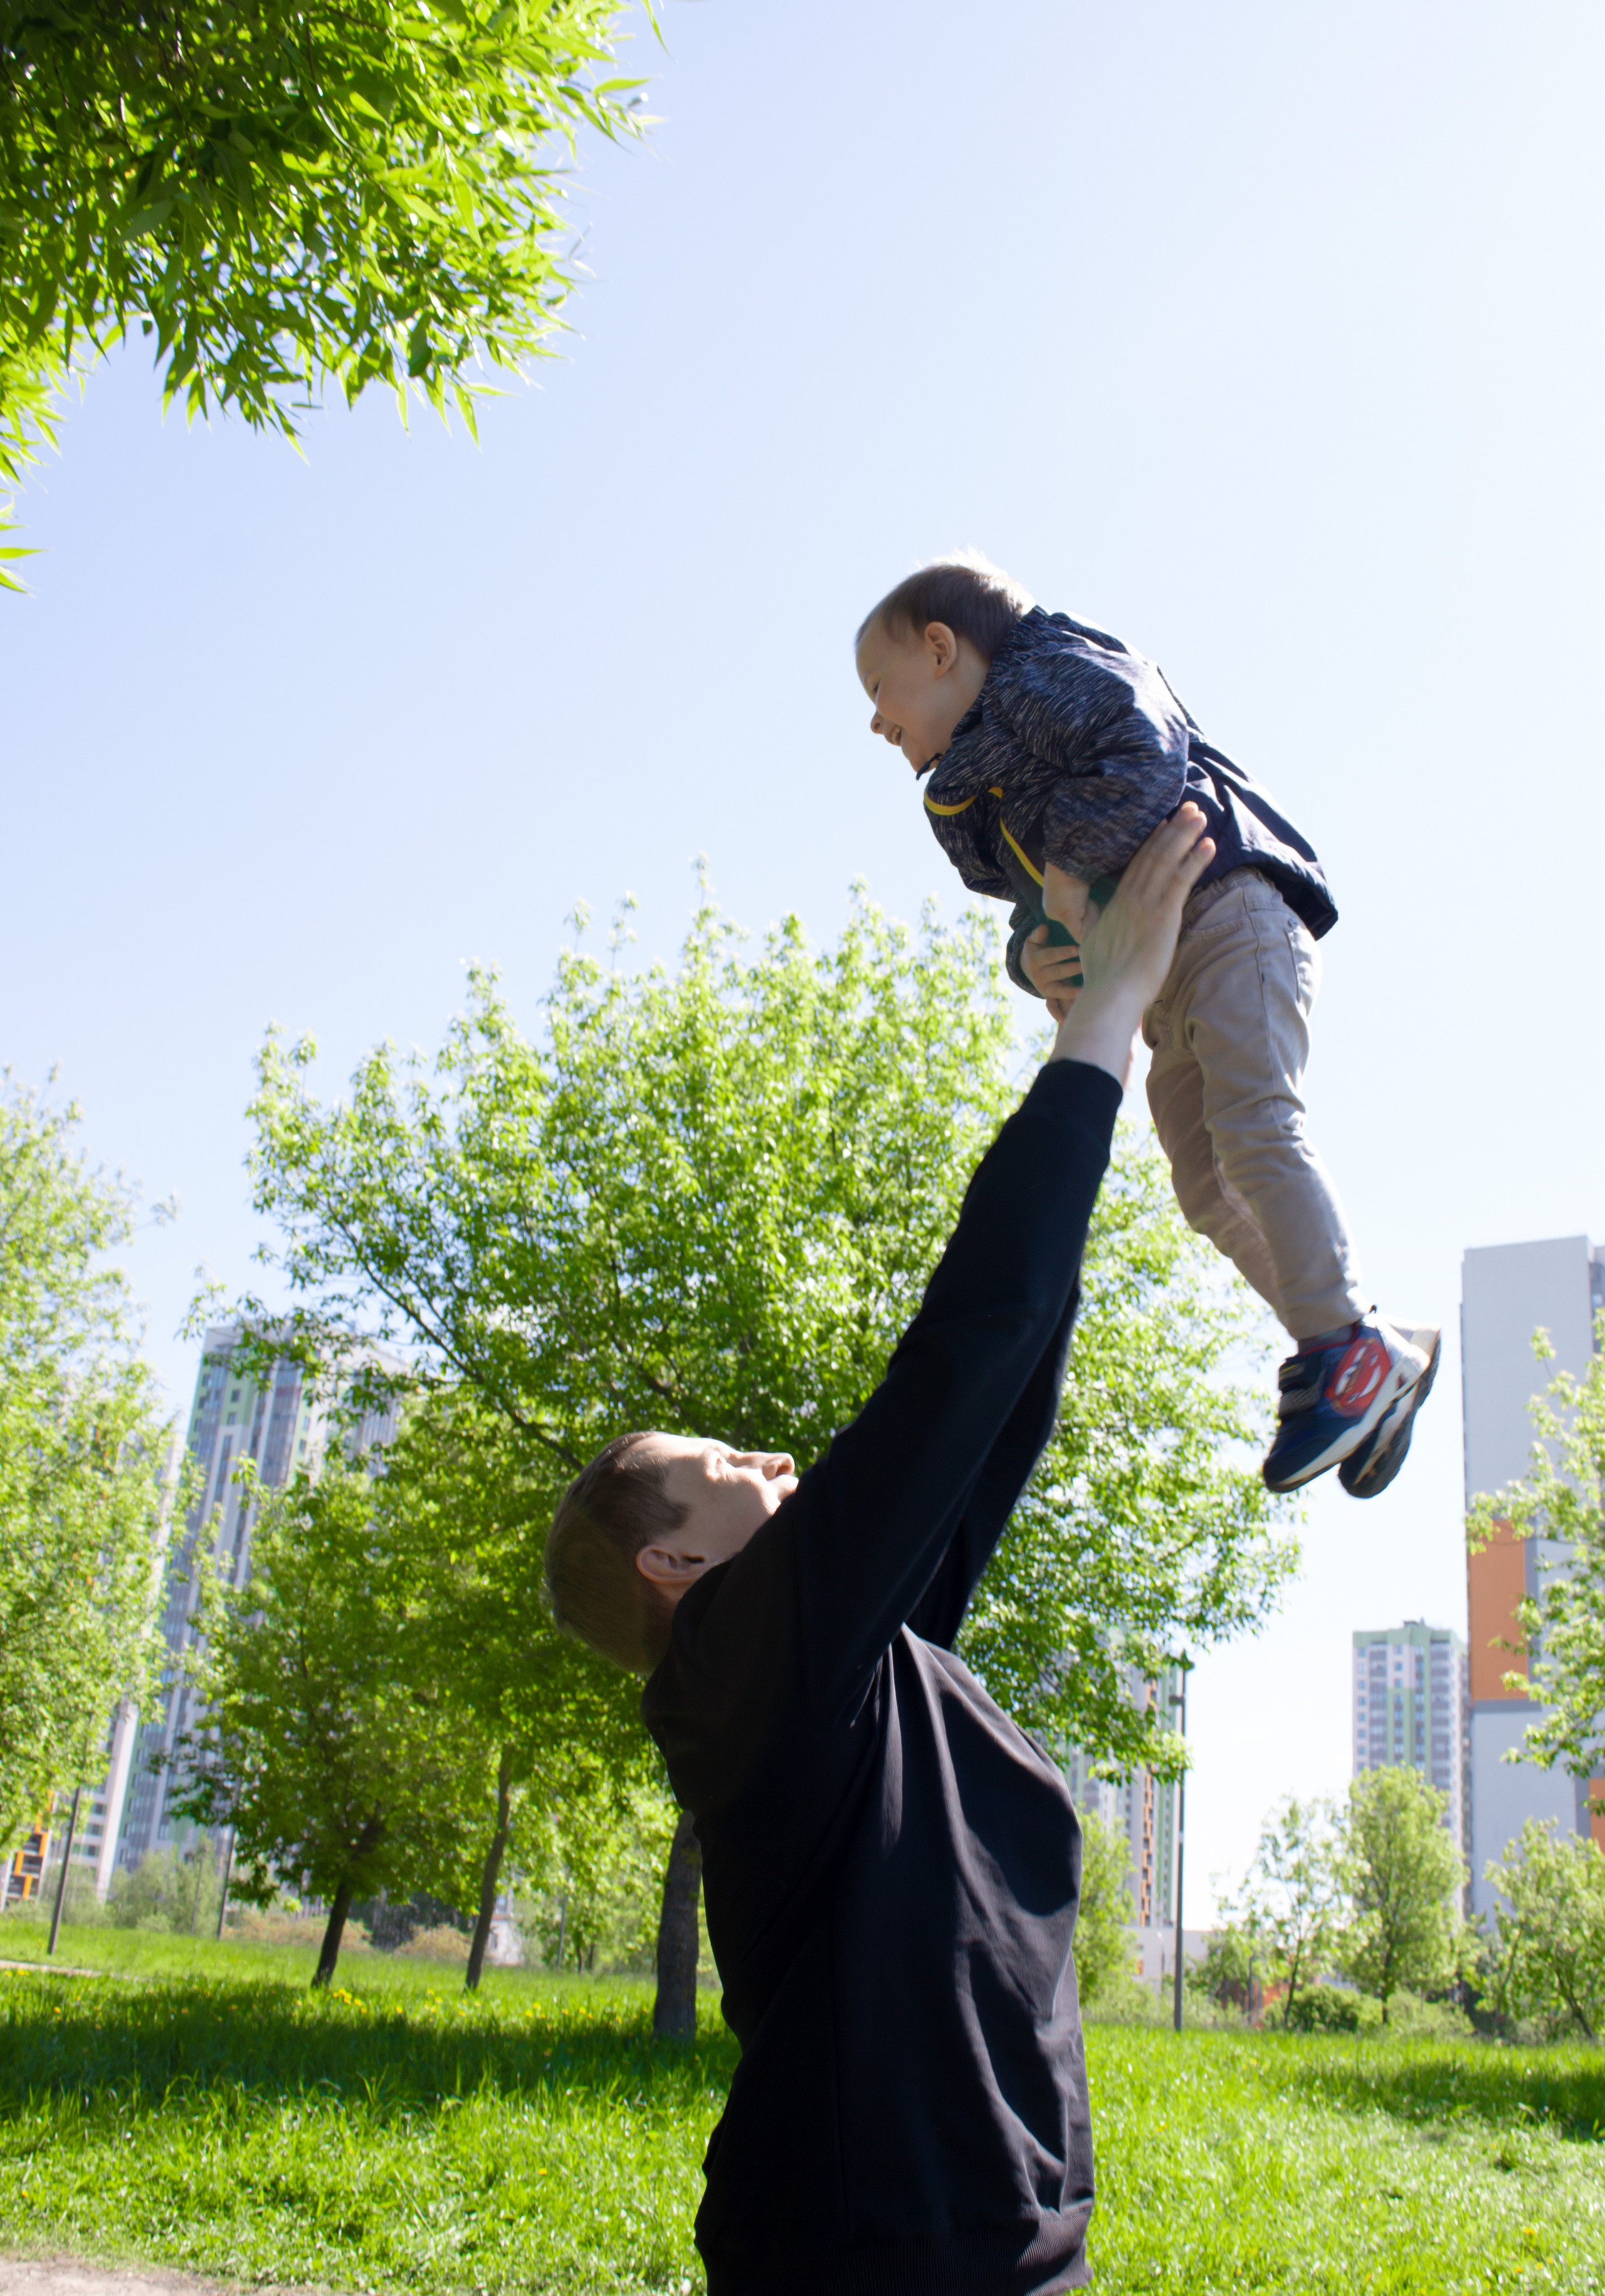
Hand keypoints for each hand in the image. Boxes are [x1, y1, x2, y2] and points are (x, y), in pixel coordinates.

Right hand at [1021, 922, 1083, 1021]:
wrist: (1027, 966)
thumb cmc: (1038, 948)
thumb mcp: (1034, 940)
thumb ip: (1038, 934)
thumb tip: (1044, 927)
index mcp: (1036, 959)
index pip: (1051, 955)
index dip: (1064, 952)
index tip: (1077, 949)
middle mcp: (1039, 975)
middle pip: (1056, 972)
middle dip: (1070, 969)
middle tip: (1085, 966)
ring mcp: (1044, 987)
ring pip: (1056, 990)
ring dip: (1069, 991)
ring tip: (1082, 991)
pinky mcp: (1048, 996)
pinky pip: (1052, 1006)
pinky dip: (1057, 1013)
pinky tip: (1066, 1020)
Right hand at [1049, 804, 1214, 1086]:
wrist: (1110, 994)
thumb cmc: (1102, 979)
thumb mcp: (1092, 948)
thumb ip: (1096, 935)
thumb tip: (1090, 935)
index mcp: (1116, 905)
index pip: (1135, 866)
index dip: (1150, 843)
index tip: (1161, 824)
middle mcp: (1130, 898)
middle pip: (1152, 855)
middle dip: (1171, 829)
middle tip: (1186, 808)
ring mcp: (1146, 904)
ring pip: (1167, 860)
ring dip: (1185, 836)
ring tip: (1199, 815)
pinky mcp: (1163, 916)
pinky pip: (1182, 880)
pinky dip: (1195, 860)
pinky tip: (1208, 844)